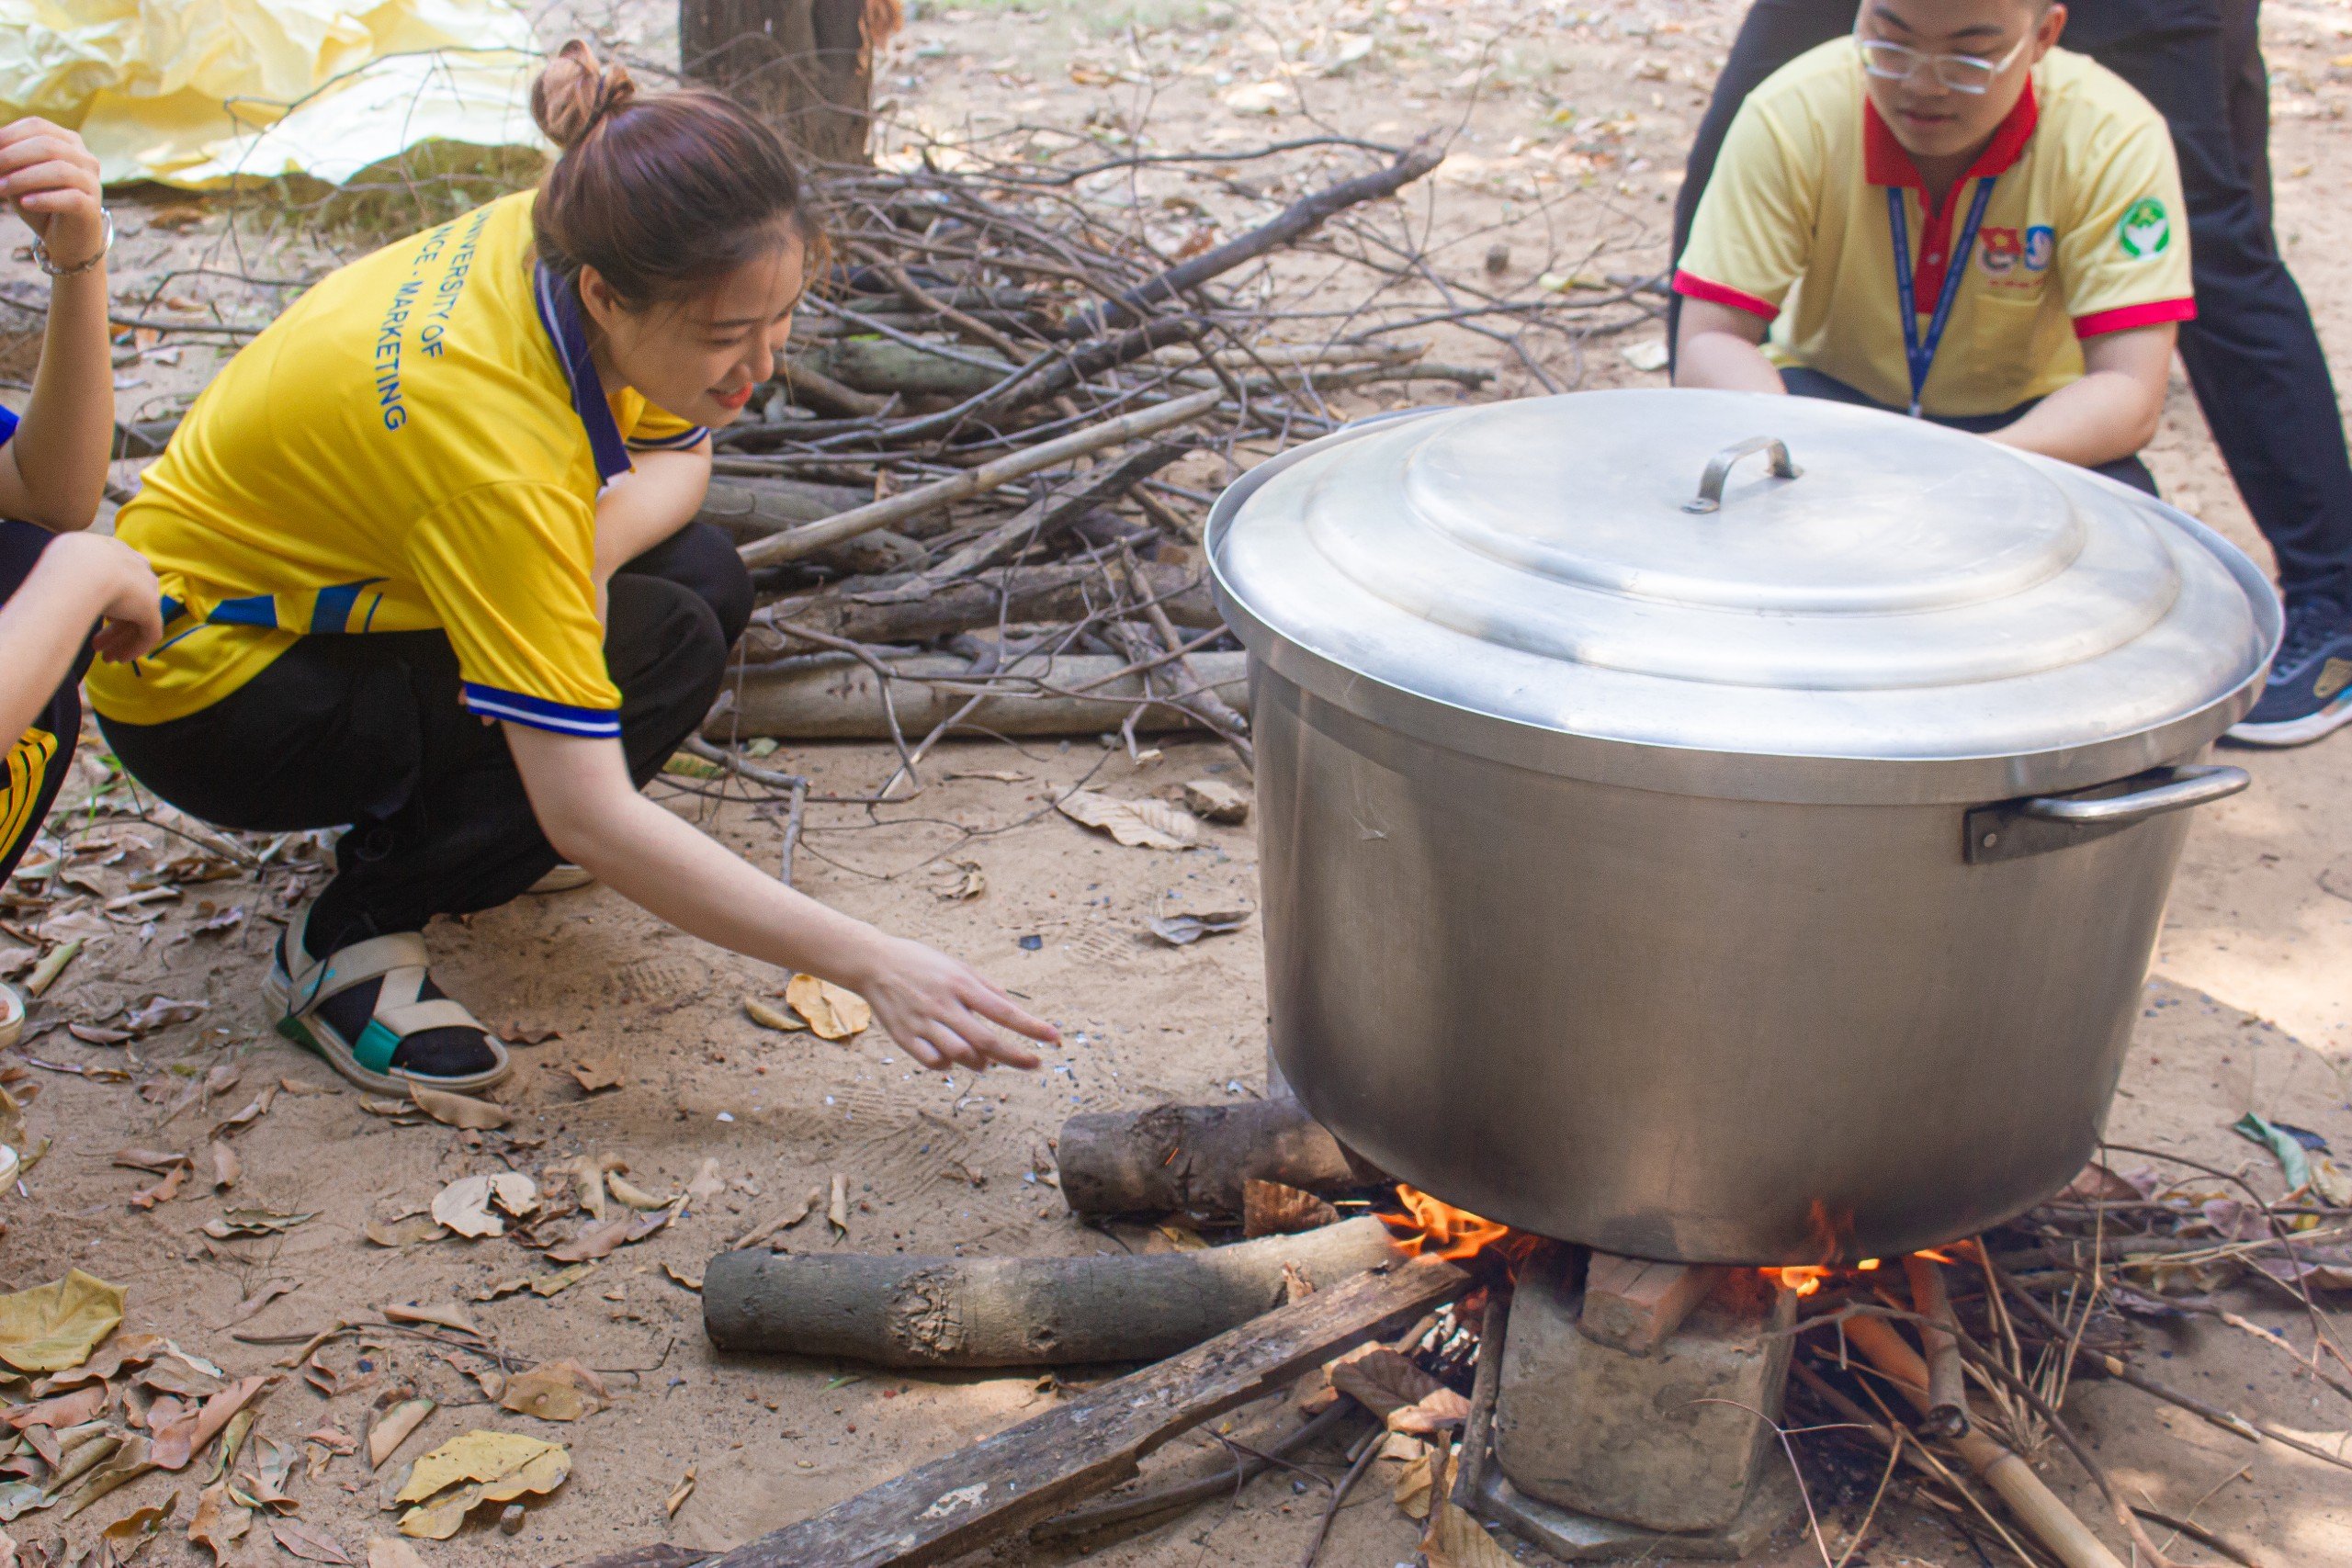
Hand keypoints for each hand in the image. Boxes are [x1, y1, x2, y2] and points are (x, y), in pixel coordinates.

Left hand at [0, 119, 103, 264]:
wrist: (67, 239)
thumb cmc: (39, 202)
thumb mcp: (19, 176)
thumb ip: (10, 162)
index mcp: (68, 142)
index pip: (37, 126)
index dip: (9, 135)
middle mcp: (85, 158)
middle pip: (48, 145)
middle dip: (12, 156)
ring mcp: (92, 182)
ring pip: (59, 170)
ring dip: (23, 179)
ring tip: (0, 189)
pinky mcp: (92, 207)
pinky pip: (70, 198)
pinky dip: (44, 199)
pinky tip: (25, 203)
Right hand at [71, 535, 161, 661]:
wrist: (81, 569)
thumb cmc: (63, 566)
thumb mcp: (63, 561)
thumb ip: (71, 573)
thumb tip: (61, 585)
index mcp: (116, 553)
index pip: (117, 580)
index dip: (105, 603)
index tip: (88, 617)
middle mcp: (136, 568)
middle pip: (128, 602)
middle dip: (112, 627)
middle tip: (96, 645)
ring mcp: (146, 588)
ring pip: (137, 619)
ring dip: (119, 640)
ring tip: (106, 659)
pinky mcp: (151, 608)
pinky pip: (148, 633)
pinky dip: (135, 647)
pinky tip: (120, 659)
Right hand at [846, 935, 1056, 1071]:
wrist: (873, 963)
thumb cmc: (921, 963)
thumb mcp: (957, 966)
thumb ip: (984, 988)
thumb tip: (1011, 1007)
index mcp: (961, 984)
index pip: (1004, 1010)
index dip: (1032, 1027)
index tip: (1054, 1038)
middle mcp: (944, 1005)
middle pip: (987, 1041)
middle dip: (1016, 1056)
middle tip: (1035, 1064)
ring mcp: (924, 1024)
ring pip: (961, 1056)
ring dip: (982, 1063)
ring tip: (989, 1061)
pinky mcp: (905, 1039)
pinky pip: (934, 1062)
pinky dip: (951, 1065)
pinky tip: (955, 1058)